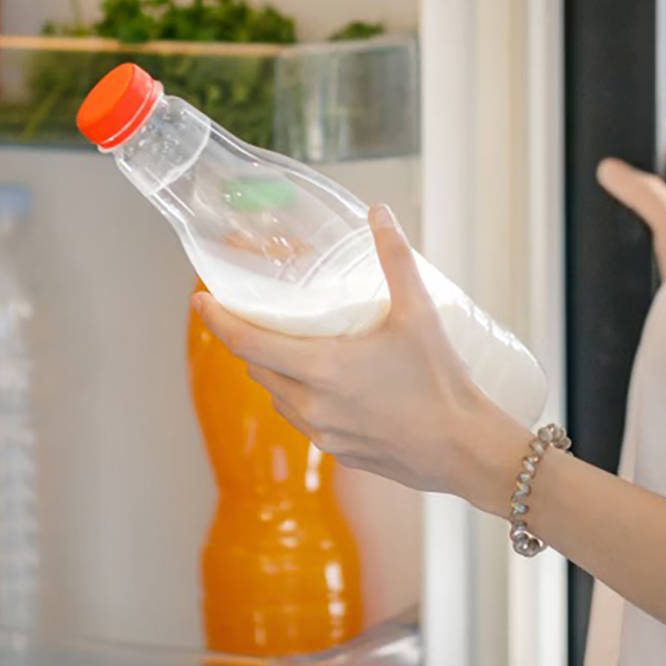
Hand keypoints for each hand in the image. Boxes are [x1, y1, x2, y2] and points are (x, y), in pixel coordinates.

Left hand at [190, 203, 525, 499]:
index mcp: (320, 369)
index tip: (200, 300)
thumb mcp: (419, 312)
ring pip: (278, 396)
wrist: (466, 450)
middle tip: (256, 314)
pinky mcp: (338, 452)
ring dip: (275, 371)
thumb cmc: (442, 382)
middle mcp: (311, 405)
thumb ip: (395, 258)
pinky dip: (300, 396)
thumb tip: (378, 213)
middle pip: (257, 368)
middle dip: (250, 341)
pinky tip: (325, 384)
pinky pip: (302, 419)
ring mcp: (322, 433)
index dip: (217, 320)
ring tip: (292, 345)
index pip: (246, 343)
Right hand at [597, 101, 665, 281]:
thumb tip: (611, 168)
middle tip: (627, 126)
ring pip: (665, 200)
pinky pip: (655, 228)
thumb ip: (647, 195)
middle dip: (653, 148)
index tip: (656, 92)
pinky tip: (622, 224)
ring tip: (615, 167)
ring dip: (644, 184)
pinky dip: (638, 217)